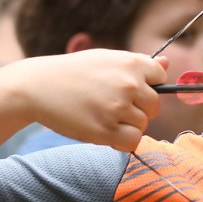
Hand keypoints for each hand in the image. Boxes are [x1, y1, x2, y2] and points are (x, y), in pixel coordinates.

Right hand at [12, 50, 167, 150]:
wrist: (36, 86)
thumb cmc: (73, 72)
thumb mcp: (106, 59)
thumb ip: (138, 64)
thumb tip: (166, 64)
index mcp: (131, 63)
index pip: (160, 78)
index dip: (147, 87)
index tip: (128, 90)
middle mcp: (129, 84)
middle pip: (154, 106)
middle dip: (138, 109)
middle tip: (112, 106)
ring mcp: (118, 108)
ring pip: (142, 125)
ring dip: (126, 125)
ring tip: (102, 116)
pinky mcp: (106, 130)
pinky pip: (131, 142)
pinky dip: (122, 141)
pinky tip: (105, 132)